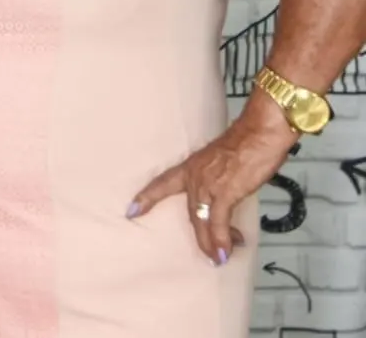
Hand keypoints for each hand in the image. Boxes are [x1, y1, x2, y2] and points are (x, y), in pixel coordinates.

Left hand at [128, 96, 294, 263]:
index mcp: (191, 165)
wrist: (260, 133)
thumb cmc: (247, 143)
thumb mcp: (223, 160)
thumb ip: (219, 177)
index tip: (131, 211)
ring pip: (200, 220)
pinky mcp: (224, 192)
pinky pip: (217, 222)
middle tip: (208, 253)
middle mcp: (194, 175)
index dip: (147, 198)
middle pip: (189, 211)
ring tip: (217, 258)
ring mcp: (207, 184)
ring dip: (209, 242)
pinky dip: (220, 239)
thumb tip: (228, 196)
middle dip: (199, 235)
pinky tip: (224, 252)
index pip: (162, 183)